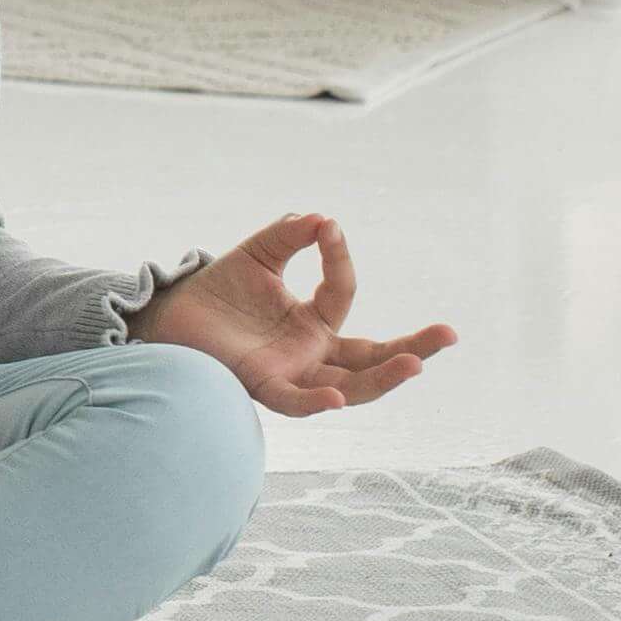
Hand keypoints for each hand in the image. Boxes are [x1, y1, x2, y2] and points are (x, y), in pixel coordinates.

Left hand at [127, 213, 455, 417]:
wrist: (170, 316)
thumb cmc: (218, 292)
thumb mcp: (257, 254)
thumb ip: (288, 235)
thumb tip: (320, 218)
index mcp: (314, 321)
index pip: (343, 291)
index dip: (339, 258)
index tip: (327, 229)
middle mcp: (312, 352)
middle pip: (372, 357)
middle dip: (413, 348)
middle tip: (450, 334)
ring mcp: (293, 372)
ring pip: (349, 386)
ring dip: (383, 378)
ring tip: (416, 363)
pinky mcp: (263, 385)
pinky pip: (294, 402)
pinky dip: (315, 402)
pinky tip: (335, 398)